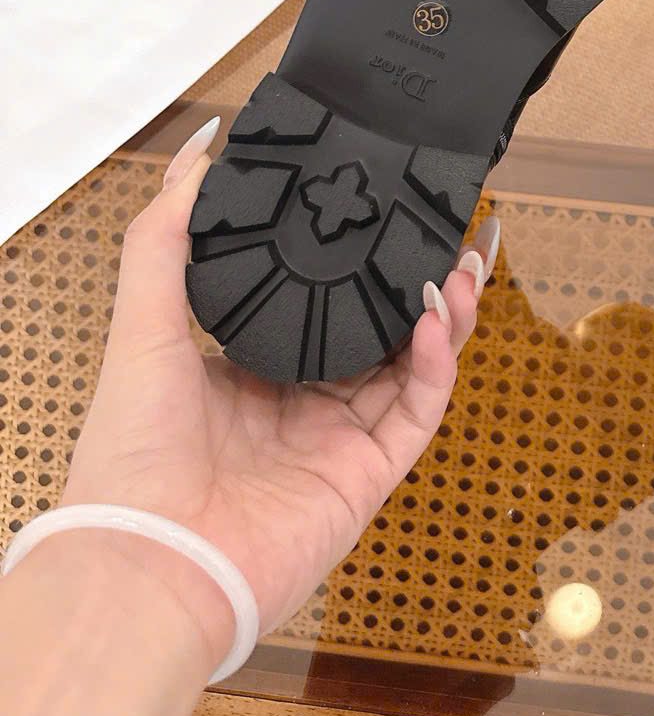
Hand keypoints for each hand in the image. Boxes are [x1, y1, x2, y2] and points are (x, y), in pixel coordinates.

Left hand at [60, 123, 496, 670]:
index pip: (317, 303)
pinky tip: (438, 314)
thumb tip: (199, 150)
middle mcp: (297, 404)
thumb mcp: (143, 323)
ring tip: (462, 260)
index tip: (383, 208)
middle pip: (380, 329)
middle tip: (450, 229)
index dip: (356, 260)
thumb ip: (167, 235)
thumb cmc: (130, 460)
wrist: (148, 565)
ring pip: (413, 364)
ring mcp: (336, 442)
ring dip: (444, 311)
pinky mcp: (368, 476)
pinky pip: (418, 409)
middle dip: (419, 279)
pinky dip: (437, 359)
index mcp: (246, 372)